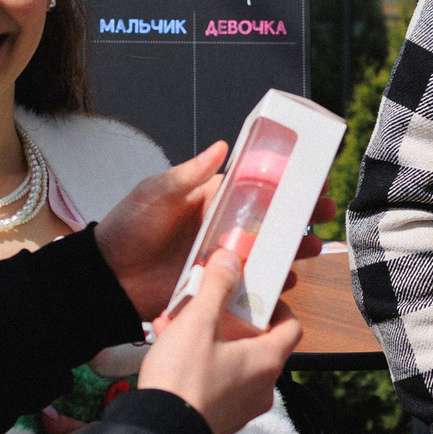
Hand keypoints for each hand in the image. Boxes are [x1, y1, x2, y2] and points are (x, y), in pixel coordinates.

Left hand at [97, 141, 337, 320]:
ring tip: (311, 246)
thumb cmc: (128, 227)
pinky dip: (271, 285)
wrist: (109, 276)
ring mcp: (224, 259)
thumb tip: (221, 147)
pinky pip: (252, 285)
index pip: (256, 187)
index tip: (312, 176)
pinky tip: (286, 282)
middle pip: (272, 221)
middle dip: (301, 215)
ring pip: (268, 253)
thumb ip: (189, 175)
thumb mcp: (156, 192)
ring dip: (293, 249)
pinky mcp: (219, 286)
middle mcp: (224, 228)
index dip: (285, 182)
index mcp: (212, 200)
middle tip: (324, 211)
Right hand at [138, 251, 302, 433]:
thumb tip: (229, 262)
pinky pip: (218, 385)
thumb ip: (216, 287)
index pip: (291, 327)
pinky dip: (201, 366)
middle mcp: (262, 387)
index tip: (259, 296)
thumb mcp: (198, 322)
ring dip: (210, 342)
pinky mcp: (221, 420)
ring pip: (233, 364)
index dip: (279, 308)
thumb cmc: (184, 380)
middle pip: (258, 345)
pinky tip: (171, 353)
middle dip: (231, 322)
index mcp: (267, 361)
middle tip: (210, 309)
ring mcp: (243, 408)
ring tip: (178, 328)